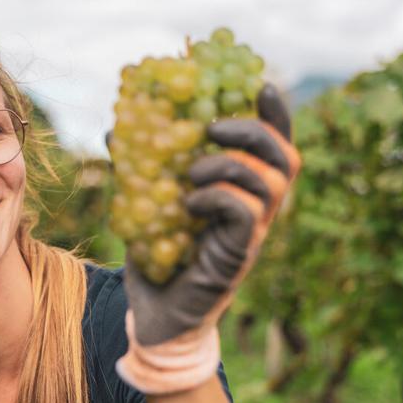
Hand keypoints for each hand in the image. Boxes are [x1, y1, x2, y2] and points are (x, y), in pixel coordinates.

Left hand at [125, 84, 300, 345]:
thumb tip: (116, 130)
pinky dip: (216, 196)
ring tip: (192, 169)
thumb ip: (141, 169)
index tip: (261, 84)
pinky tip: (188, 204)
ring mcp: (251, 236)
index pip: (274, 148)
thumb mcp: (146, 205)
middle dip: (255, 130)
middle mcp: (258, 213)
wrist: (154, 319)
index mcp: (244, 194)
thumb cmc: (158, 261)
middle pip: (286, 158)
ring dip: (230, 163)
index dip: (276, 115)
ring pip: (271, 182)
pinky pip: (245, 212)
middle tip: (213, 124)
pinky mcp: (237, 256)